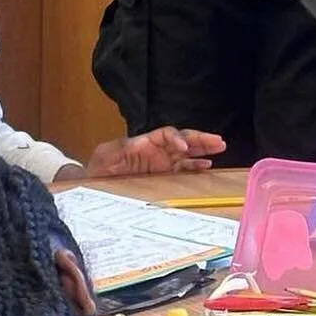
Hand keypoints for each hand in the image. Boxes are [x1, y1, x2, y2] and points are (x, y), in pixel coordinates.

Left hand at [86, 128, 226, 175]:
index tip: (184, 148)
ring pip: (187, 152)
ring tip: (220, 147)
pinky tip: (207, 165)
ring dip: (203, 149)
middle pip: (182, 139)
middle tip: (218, 140)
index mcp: (144, 142)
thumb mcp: (105, 155)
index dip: (177, 138)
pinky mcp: (163, 174)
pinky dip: (195, 165)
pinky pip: (183, 168)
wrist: (95, 181)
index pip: (166, 134)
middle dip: (200, 139)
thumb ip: (119, 149)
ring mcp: (161, 162)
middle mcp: (156, 149)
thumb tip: (135, 145)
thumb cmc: (99, 166)